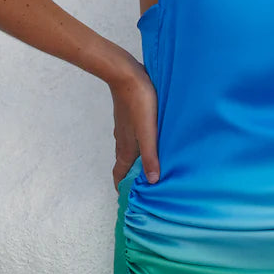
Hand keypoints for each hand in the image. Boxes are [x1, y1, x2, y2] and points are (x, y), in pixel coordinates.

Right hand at [109, 57, 159, 189]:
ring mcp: (125, 128)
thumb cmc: (139, 102)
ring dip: (135, 161)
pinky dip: (139, 147)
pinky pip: (132, 137)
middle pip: (123, 164)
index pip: (119, 174)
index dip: (122, 187)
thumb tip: (153, 180)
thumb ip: (151, 156)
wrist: (125, 74)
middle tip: (143, 187)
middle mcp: (123, 140)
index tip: (127, 198)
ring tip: (149, 167)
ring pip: (128, 150)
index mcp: (127, 147)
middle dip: (130, 177)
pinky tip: (151, 142)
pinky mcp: (129, 117)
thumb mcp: (148, 131)